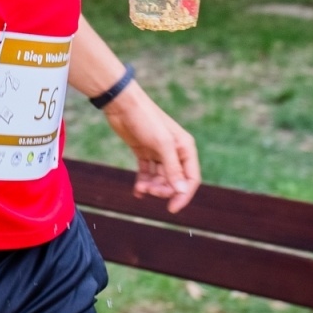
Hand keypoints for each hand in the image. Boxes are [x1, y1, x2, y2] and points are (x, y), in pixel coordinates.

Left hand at [100, 81, 199, 212]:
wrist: (122, 105)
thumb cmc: (145, 119)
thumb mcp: (161, 144)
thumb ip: (172, 168)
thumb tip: (181, 190)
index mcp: (184, 148)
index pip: (191, 178)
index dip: (183, 195)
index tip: (171, 208)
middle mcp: (174, 151)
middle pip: (174, 181)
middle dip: (163, 190)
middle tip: (149, 190)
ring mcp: (159, 153)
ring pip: (160, 179)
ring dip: (152, 187)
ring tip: (141, 189)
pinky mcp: (144, 152)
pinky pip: (147, 173)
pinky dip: (143, 183)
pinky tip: (137, 191)